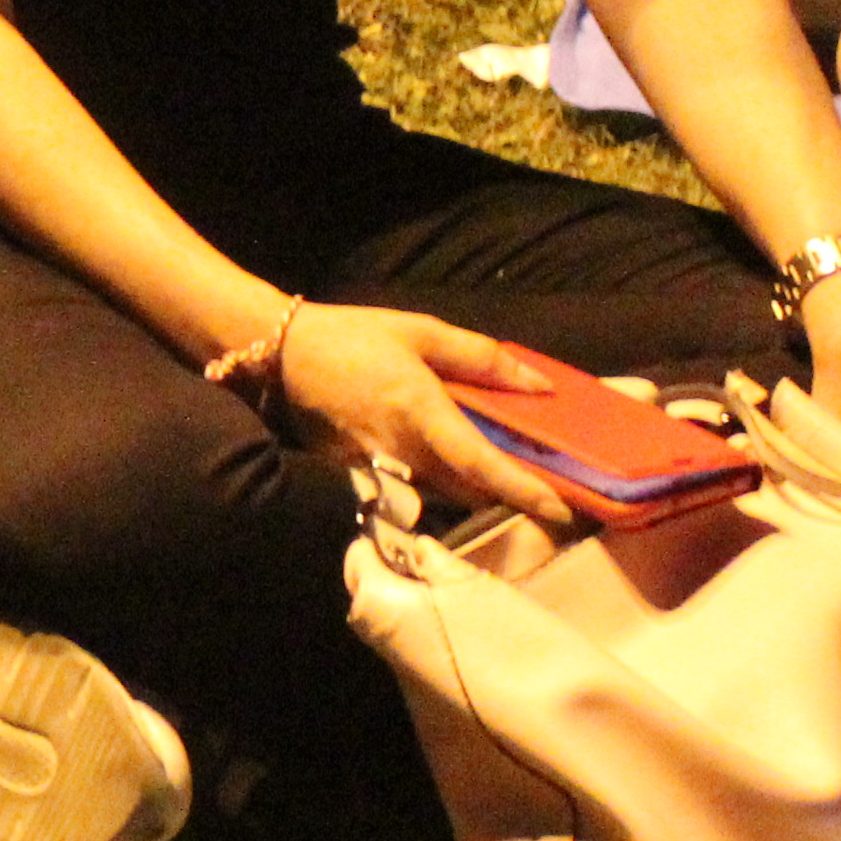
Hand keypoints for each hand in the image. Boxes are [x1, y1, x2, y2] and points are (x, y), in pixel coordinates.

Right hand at [272, 305, 578, 526]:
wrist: (277, 354)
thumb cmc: (353, 337)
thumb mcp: (422, 331)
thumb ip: (482, 358)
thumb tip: (539, 387)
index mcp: (419, 411)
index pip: (480, 464)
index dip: (523, 490)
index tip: (563, 509)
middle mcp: (399, 449)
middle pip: (469, 492)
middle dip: (510, 496)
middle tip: (551, 490)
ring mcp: (376, 467)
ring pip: (443, 494)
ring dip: (477, 491)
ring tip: (509, 476)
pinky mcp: (358, 473)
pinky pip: (413, 485)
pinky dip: (442, 480)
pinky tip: (449, 460)